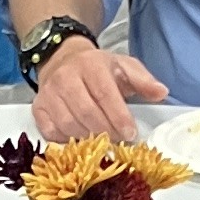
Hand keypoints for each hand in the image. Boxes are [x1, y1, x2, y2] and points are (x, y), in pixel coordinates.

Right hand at [31, 37, 167, 141]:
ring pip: (68, 124)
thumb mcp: (123, 66)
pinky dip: (66, 140)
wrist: (61, 59)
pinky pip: (50, 131)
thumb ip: (143, 80)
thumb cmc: (97, 68)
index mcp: (90, 65)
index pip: (105, 94)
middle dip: (106, 131)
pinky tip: (79, 138)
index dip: (119, 117)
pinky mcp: (38, 107)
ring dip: (88, 138)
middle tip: (119, 140)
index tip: (131, 134)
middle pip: (86, 112)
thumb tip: (161, 92)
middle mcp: (66, 77)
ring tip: (101, 140)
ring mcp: (49, 93)